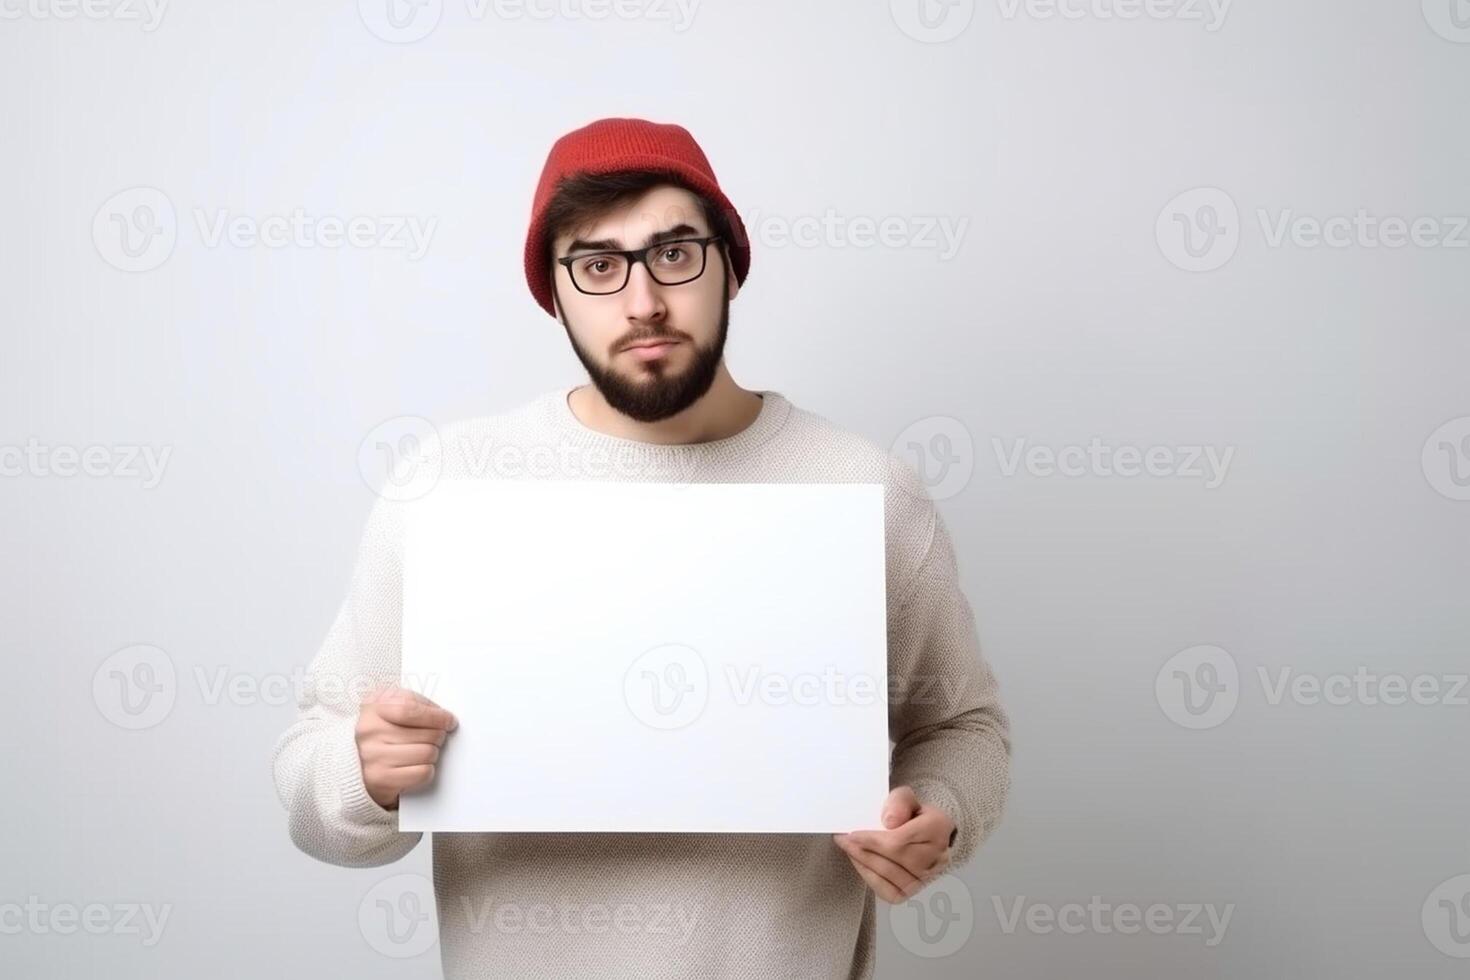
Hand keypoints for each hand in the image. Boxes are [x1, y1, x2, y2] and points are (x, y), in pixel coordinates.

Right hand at [355, 685, 457, 809]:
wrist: (356, 763)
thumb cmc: (383, 731)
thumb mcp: (395, 706)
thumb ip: (419, 705)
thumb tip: (446, 718)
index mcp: (374, 707)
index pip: (410, 709)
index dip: (436, 716)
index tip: (449, 721)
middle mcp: (369, 731)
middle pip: (427, 733)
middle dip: (438, 736)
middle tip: (434, 738)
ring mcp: (373, 756)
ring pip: (427, 753)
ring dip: (432, 754)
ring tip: (422, 751)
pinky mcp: (381, 780)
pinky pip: (422, 773)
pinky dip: (426, 771)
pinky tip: (415, 766)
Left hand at [833, 786, 953, 902]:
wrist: (925, 834)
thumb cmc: (912, 816)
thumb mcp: (905, 798)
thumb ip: (898, 801)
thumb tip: (890, 820)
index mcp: (937, 828)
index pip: (900, 840)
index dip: (873, 840)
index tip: (853, 834)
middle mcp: (937, 856)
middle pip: (894, 858)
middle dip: (863, 849)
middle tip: (844, 840)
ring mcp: (927, 878)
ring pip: (889, 875)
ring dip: (863, 862)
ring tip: (849, 848)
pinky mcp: (913, 892)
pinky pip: (888, 891)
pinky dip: (869, 877)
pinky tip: (860, 863)